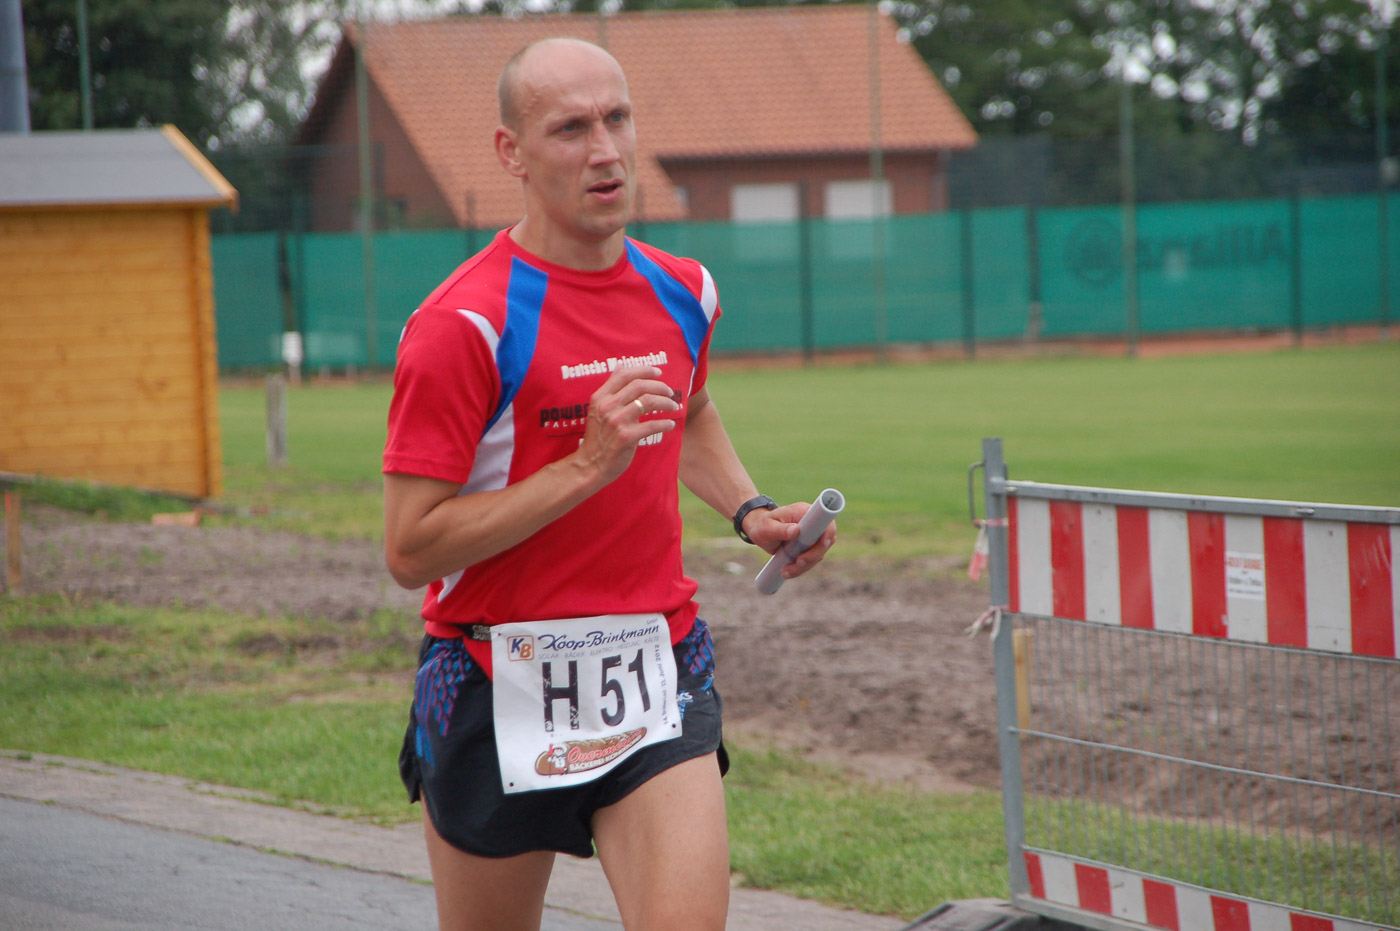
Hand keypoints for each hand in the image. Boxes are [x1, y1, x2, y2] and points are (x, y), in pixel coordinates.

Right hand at [574, 366, 680, 484]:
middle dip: (660, 386)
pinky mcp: (626, 437)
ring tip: (673, 406)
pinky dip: (665, 423)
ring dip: (666, 402)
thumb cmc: (598, 437)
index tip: (658, 372)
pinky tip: (670, 424)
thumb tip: (621, 366)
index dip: (644, 370)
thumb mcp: (597, 409)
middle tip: (670, 392)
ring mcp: (616, 421)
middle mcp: (607, 406)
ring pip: (648, 401)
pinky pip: (652, 425)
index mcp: (600, 397)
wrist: (590, 465)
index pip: (624, 375)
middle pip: (639, 386)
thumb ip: (610, 389)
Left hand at [741, 501, 836, 580]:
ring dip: (805, 566)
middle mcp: (812, 524)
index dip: (828, 532)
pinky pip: (810, 560)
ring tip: (786, 571)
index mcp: (805, 513)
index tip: (822, 543)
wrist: (758, 530)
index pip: (826, 521)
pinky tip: (787, 571)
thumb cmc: (762, 525)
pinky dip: (800, 568)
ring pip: (818, 554)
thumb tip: (796, 531)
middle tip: (798, 562)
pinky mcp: (807, 548)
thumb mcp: (768, 527)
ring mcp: (811, 537)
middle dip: (813, 555)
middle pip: (825, 542)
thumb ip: (781, 529)